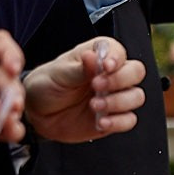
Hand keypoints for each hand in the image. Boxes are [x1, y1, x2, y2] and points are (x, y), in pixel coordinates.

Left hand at [0, 30, 23, 164]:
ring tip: (9, 123)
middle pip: (5, 76)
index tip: (14, 69)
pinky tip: (10, 132)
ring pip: (6, 101)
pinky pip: (1, 123)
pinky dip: (9, 129)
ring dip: (13, 112)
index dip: (10, 54)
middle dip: (12, 91)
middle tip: (12, 106)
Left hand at [22, 35, 144, 141]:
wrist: (37, 114)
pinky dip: (117, 122)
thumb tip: (93, 55)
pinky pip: (129, 120)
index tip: (106, 66)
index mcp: (99, 57)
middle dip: (120, 80)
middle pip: (136, 72)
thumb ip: (80, 67)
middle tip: (97, 86)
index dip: (117, 58)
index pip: (119, 52)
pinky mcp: (114, 117)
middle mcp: (112, 75)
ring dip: (118, 102)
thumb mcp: (58, 73)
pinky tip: (100, 121)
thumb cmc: (47, 86)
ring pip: (136, 96)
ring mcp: (115, 97)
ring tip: (94, 105)